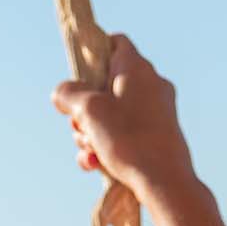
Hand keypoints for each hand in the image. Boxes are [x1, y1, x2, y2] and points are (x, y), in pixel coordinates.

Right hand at [51, 33, 196, 204]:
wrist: (165, 182)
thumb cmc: (129, 139)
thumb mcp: (89, 111)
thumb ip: (69, 94)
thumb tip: (61, 92)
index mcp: (137, 68)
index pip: (114, 42)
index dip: (92, 55)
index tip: (77, 78)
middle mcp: (150, 85)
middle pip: (105, 85)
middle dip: (84, 110)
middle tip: (79, 127)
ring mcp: (156, 112)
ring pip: (112, 114)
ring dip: (91, 134)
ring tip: (91, 152)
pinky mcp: (157, 136)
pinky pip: (124, 134)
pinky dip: (107, 147)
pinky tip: (97, 165)